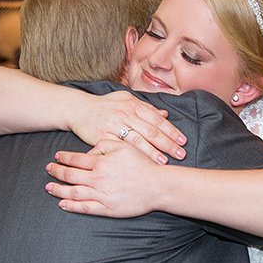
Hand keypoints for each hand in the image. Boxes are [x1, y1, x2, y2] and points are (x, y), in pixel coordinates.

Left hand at [45, 140, 160, 216]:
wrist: (157, 186)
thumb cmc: (142, 164)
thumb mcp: (125, 146)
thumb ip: (105, 144)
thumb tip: (88, 152)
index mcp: (101, 162)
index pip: (76, 159)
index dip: (64, 157)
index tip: (57, 156)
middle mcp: (98, 179)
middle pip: (71, 175)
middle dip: (57, 172)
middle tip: (48, 169)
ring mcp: (101, 195)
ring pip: (74, 192)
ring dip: (59, 190)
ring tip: (49, 188)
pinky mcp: (107, 208)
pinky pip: (85, 208)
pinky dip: (72, 206)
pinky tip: (63, 204)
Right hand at [69, 91, 186, 163]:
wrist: (79, 109)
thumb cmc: (104, 105)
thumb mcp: (125, 99)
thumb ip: (146, 107)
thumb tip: (165, 113)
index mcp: (133, 105)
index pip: (157, 119)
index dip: (171, 130)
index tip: (182, 141)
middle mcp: (126, 114)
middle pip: (151, 130)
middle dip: (167, 143)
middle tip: (180, 154)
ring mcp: (115, 125)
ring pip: (137, 140)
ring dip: (153, 152)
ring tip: (165, 161)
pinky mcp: (104, 136)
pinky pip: (121, 147)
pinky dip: (133, 155)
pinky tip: (141, 163)